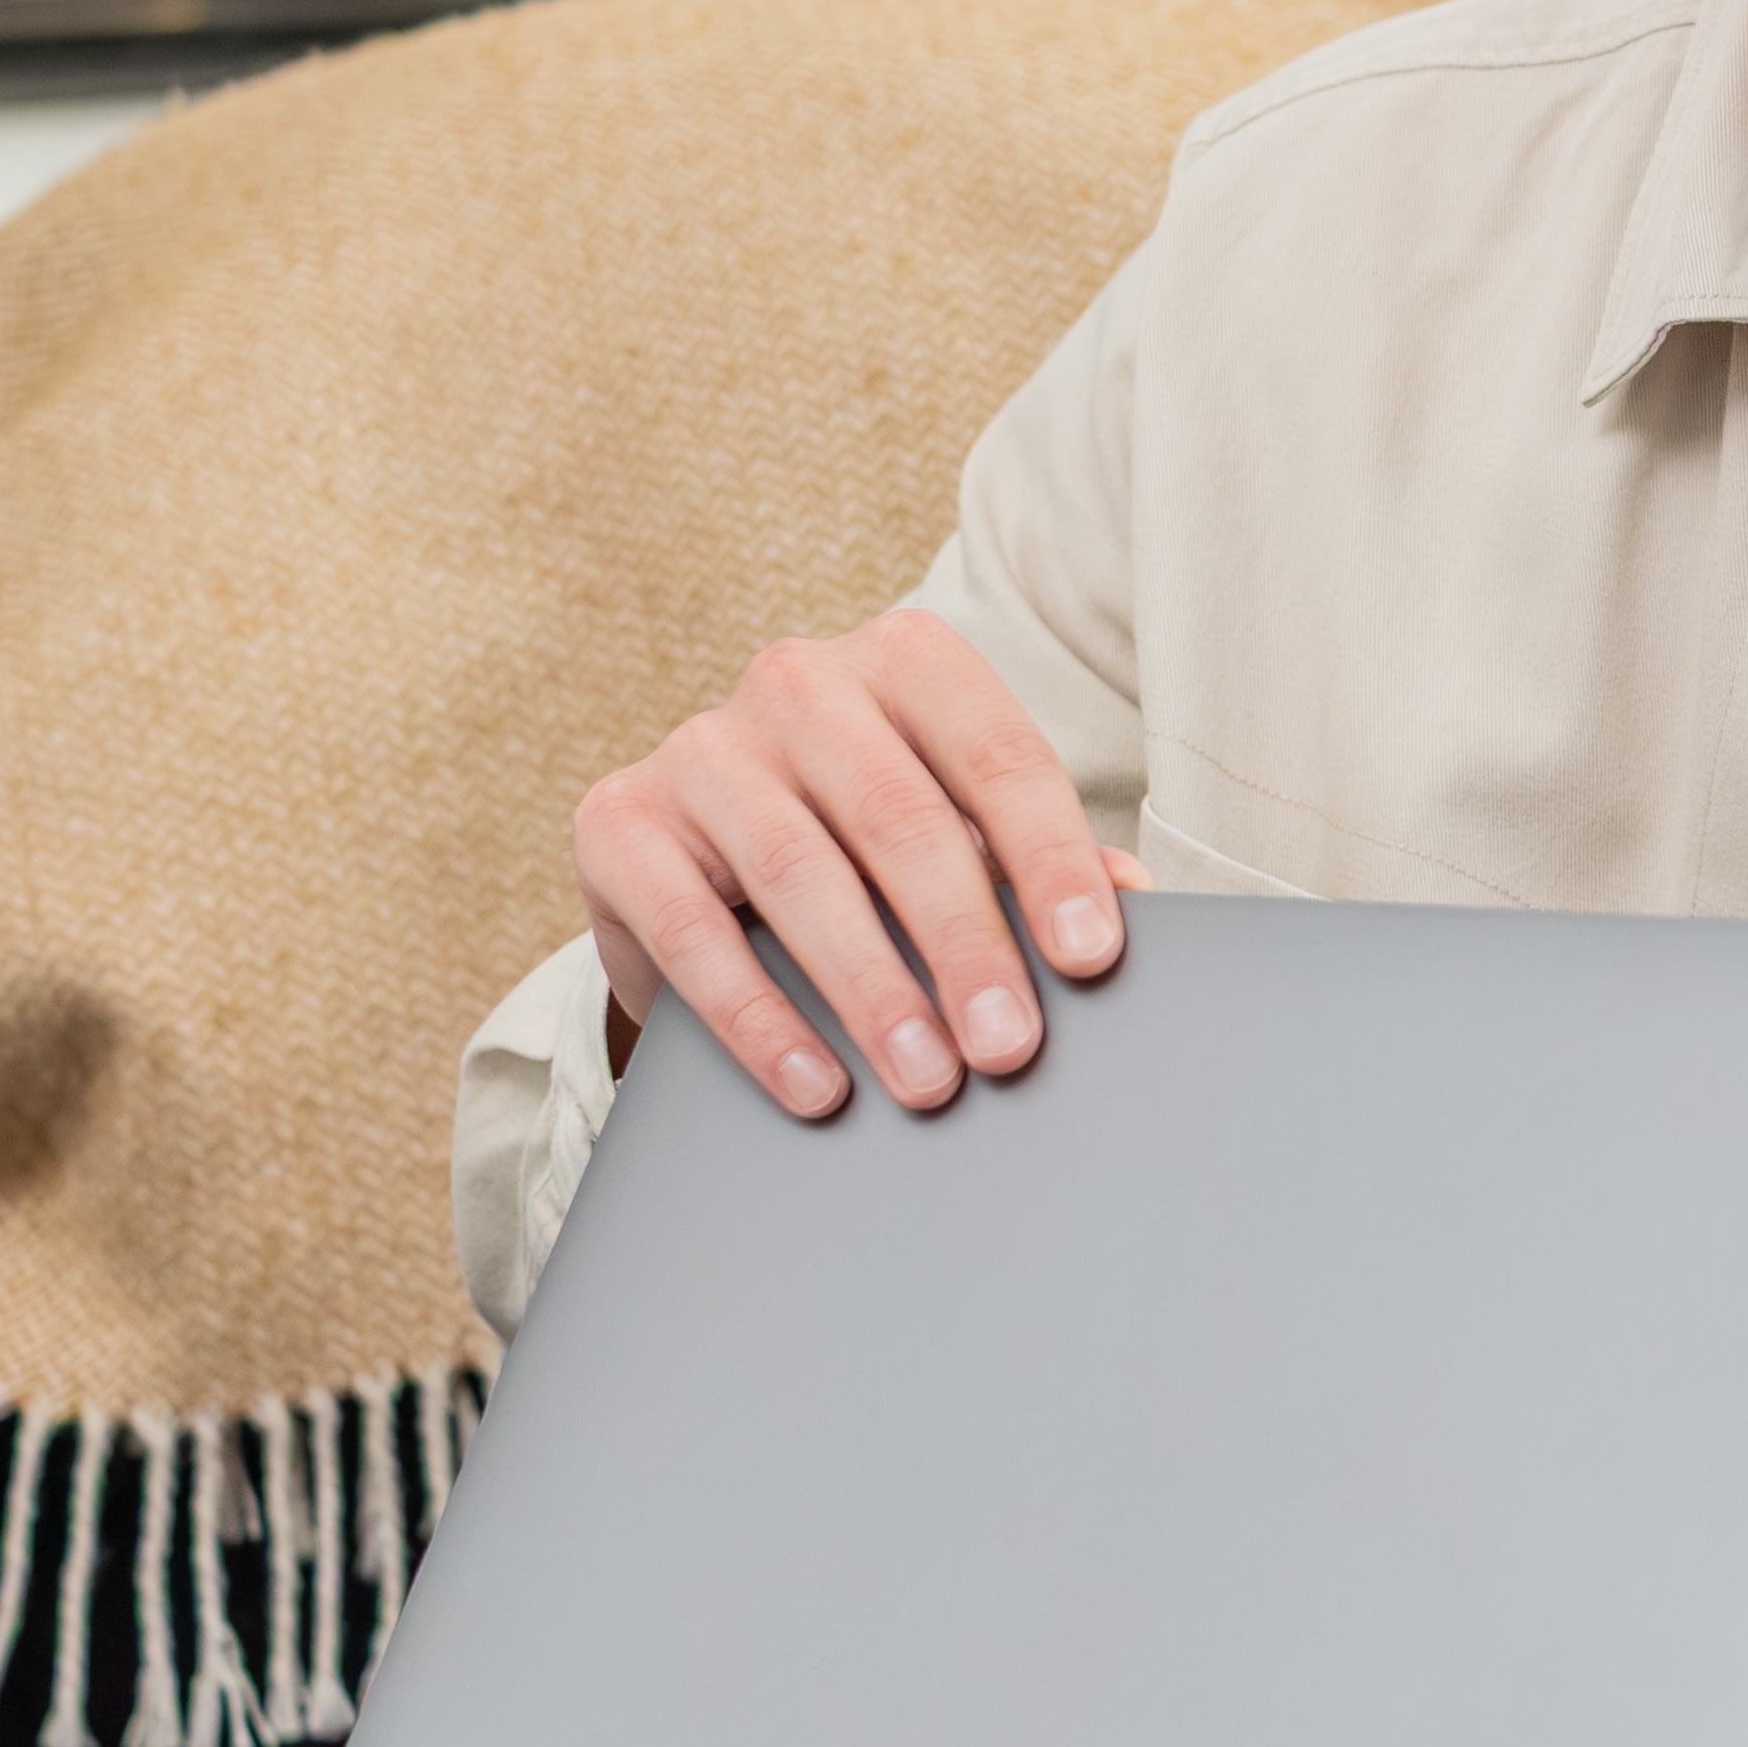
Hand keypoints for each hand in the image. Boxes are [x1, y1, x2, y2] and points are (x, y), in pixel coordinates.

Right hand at [572, 611, 1135, 1120]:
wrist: (700, 846)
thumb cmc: (863, 834)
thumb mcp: (955, 826)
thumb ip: (1031, 856)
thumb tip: (1129, 900)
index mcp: (906, 661)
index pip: (996, 755)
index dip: (1050, 859)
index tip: (1092, 957)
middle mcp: (799, 683)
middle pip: (899, 818)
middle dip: (963, 943)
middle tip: (1010, 1046)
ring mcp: (701, 746)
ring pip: (798, 872)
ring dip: (871, 990)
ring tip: (927, 1081)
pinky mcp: (617, 821)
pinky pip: (691, 930)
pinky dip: (761, 1021)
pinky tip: (817, 1085)